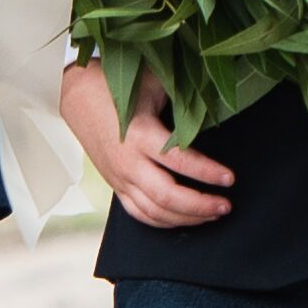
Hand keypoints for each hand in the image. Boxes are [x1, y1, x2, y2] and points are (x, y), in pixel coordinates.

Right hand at [63, 56, 231, 228]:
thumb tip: (215, 110)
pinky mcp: (115, 185)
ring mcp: (119, 178)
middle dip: (200, 205)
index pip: (179, 160)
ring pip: (155, 211)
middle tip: (225, 204)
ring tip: (212, 214)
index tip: (230, 178)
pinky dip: (164, 222)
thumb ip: (180, 101)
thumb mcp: (153, 85)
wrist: (78, 96)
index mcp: (139, 134)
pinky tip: (184, 219)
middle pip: (167, 196)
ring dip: (186, 217)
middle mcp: (128, 162)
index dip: (207, 172)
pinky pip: (140, 214)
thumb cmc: (118, 86)